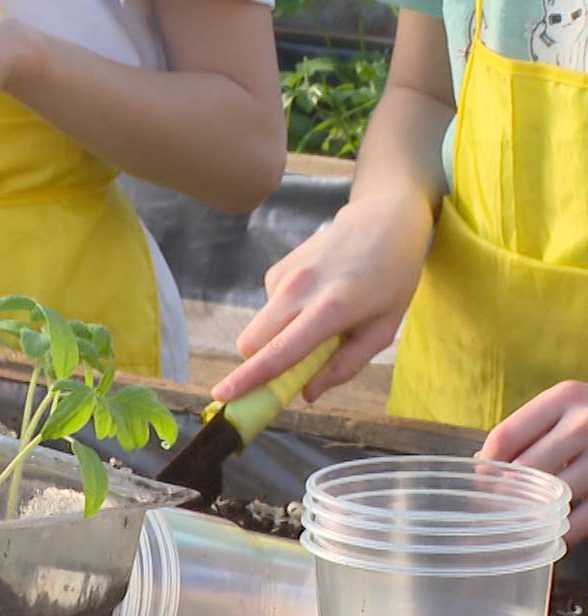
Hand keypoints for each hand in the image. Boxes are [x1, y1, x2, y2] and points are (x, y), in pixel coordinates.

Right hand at [211, 198, 434, 403]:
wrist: (383, 219)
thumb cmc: (392, 277)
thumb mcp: (383, 328)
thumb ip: (346, 365)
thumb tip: (307, 393)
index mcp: (330, 309)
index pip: (280, 351)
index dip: (250, 378)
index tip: (223, 396)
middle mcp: (298, 290)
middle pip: (252, 342)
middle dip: (258, 363)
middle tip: (288, 369)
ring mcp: (282, 277)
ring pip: (259, 328)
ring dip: (277, 338)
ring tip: (317, 321)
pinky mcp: (275, 270)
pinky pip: (269, 309)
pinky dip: (285, 316)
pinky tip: (313, 298)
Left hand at [479, 380, 587, 545]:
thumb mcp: (566, 410)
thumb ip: (527, 432)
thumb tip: (481, 465)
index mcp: (565, 397)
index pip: (505, 437)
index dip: (486, 466)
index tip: (480, 484)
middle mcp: (587, 421)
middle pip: (525, 468)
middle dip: (506, 494)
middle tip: (497, 512)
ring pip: (554, 495)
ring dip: (535, 514)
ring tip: (524, 525)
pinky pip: (587, 517)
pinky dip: (568, 530)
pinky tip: (557, 536)